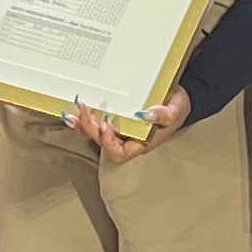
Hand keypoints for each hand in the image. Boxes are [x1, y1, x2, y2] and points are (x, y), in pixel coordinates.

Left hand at [70, 90, 189, 163]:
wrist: (176, 98)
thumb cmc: (177, 107)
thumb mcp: (176, 109)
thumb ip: (165, 114)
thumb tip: (147, 114)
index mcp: (141, 143)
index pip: (119, 153)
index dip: (109, 142)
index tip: (108, 124)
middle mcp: (128, 140)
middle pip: (103, 143)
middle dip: (91, 129)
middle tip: (85, 110)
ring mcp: (120, 131)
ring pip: (96, 136)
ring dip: (83, 126)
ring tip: (74, 113)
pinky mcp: (115, 119)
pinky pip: (96, 124)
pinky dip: (85, 119)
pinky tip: (77, 111)